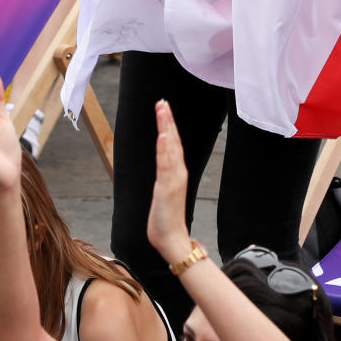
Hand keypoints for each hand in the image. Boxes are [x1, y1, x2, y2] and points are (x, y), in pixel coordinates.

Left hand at [146, 100, 191, 261]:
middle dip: (168, 120)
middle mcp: (178, 172)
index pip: (173, 143)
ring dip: (167, 128)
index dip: (169, 125)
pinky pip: (166, 165)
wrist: (172, 239)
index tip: (164, 108)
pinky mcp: (166, 188)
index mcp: (177, 172)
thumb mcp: (165, 191)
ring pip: (170, 148)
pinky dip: (166, 150)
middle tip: (163, 102)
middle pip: (173, 140)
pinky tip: (164, 137)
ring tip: (163, 111)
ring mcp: (173, 179)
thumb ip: (166, 176)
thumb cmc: (167, 217)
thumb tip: (164, 163)